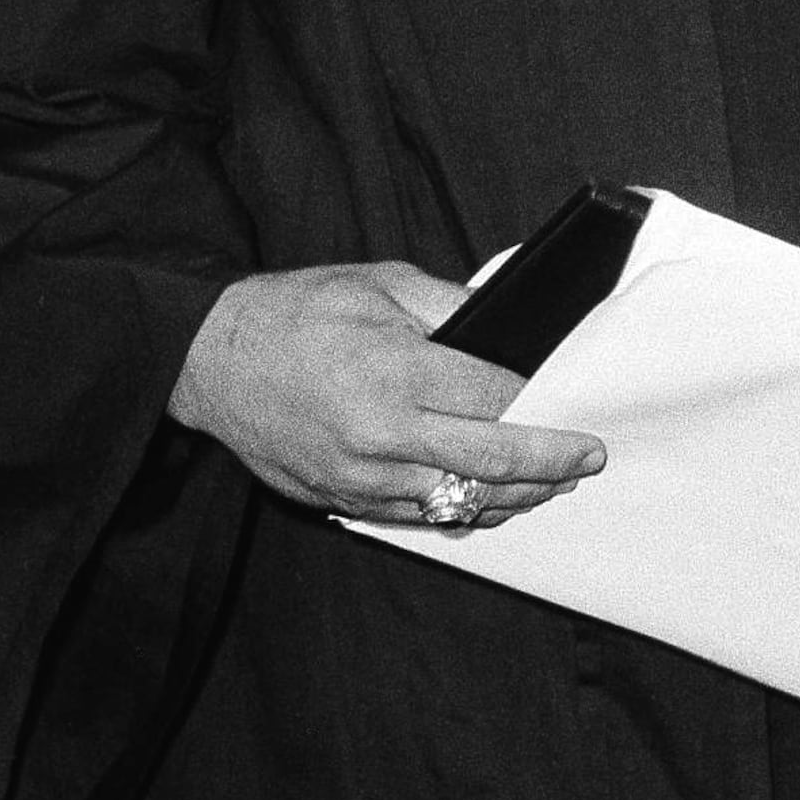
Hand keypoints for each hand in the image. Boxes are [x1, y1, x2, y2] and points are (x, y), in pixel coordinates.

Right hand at [169, 262, 607, 524]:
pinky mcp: (339, 499)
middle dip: (551, 465)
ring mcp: (358, 476)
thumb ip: (452, 307)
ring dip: (516, 497)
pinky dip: (464, 511)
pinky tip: (495, 501)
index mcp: (392, 370)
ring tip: (554, 484)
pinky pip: (418, 516)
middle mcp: (378, 433)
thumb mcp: (380, 283)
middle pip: (490, 464)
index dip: (545, 408)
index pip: (494, 399)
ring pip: (459, 502)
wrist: (208, 359)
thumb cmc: (297, 312)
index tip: (581, 408)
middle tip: (590, 459)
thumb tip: (511, 332)